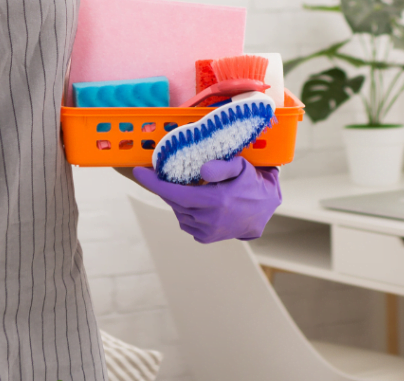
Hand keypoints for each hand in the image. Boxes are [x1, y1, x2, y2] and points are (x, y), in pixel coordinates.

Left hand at [132, 157, 280, 242]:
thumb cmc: (251, 183)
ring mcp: (207, 231)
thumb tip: (201, 170)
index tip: (138, 171)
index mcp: (216, 201)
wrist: (265, 210)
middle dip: (164, 187)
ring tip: (186, 187)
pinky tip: (194, 202)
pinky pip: (185, 222)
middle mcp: (209, 219)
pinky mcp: (207, 238)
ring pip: (178, 212)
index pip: (175, 193)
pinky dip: (184, 211)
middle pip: (173, 201)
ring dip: (176, 199)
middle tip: (161, 173)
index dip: (154, 183)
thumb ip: (221, 166)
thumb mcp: (241, 167)